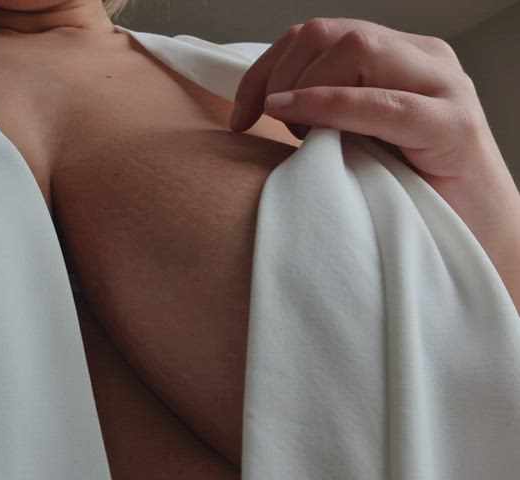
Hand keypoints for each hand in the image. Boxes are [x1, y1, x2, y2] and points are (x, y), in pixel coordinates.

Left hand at [229, 17, 505, 181]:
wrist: (475, 238)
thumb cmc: (407, 193)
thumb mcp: (355, 139)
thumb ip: (325, 110)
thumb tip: (265, 104)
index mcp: (400, 56)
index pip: (318, 33)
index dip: (267, 68)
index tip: (240, 115)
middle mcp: (424, 59)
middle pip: (330, 32)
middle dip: (280, 75)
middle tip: (272, 126)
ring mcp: (444, 87)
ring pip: (358, 50)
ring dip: (308, 90)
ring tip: (302, 135)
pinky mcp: (453, 127)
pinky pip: (383, 103)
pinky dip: (330, 106)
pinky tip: (300, 122)